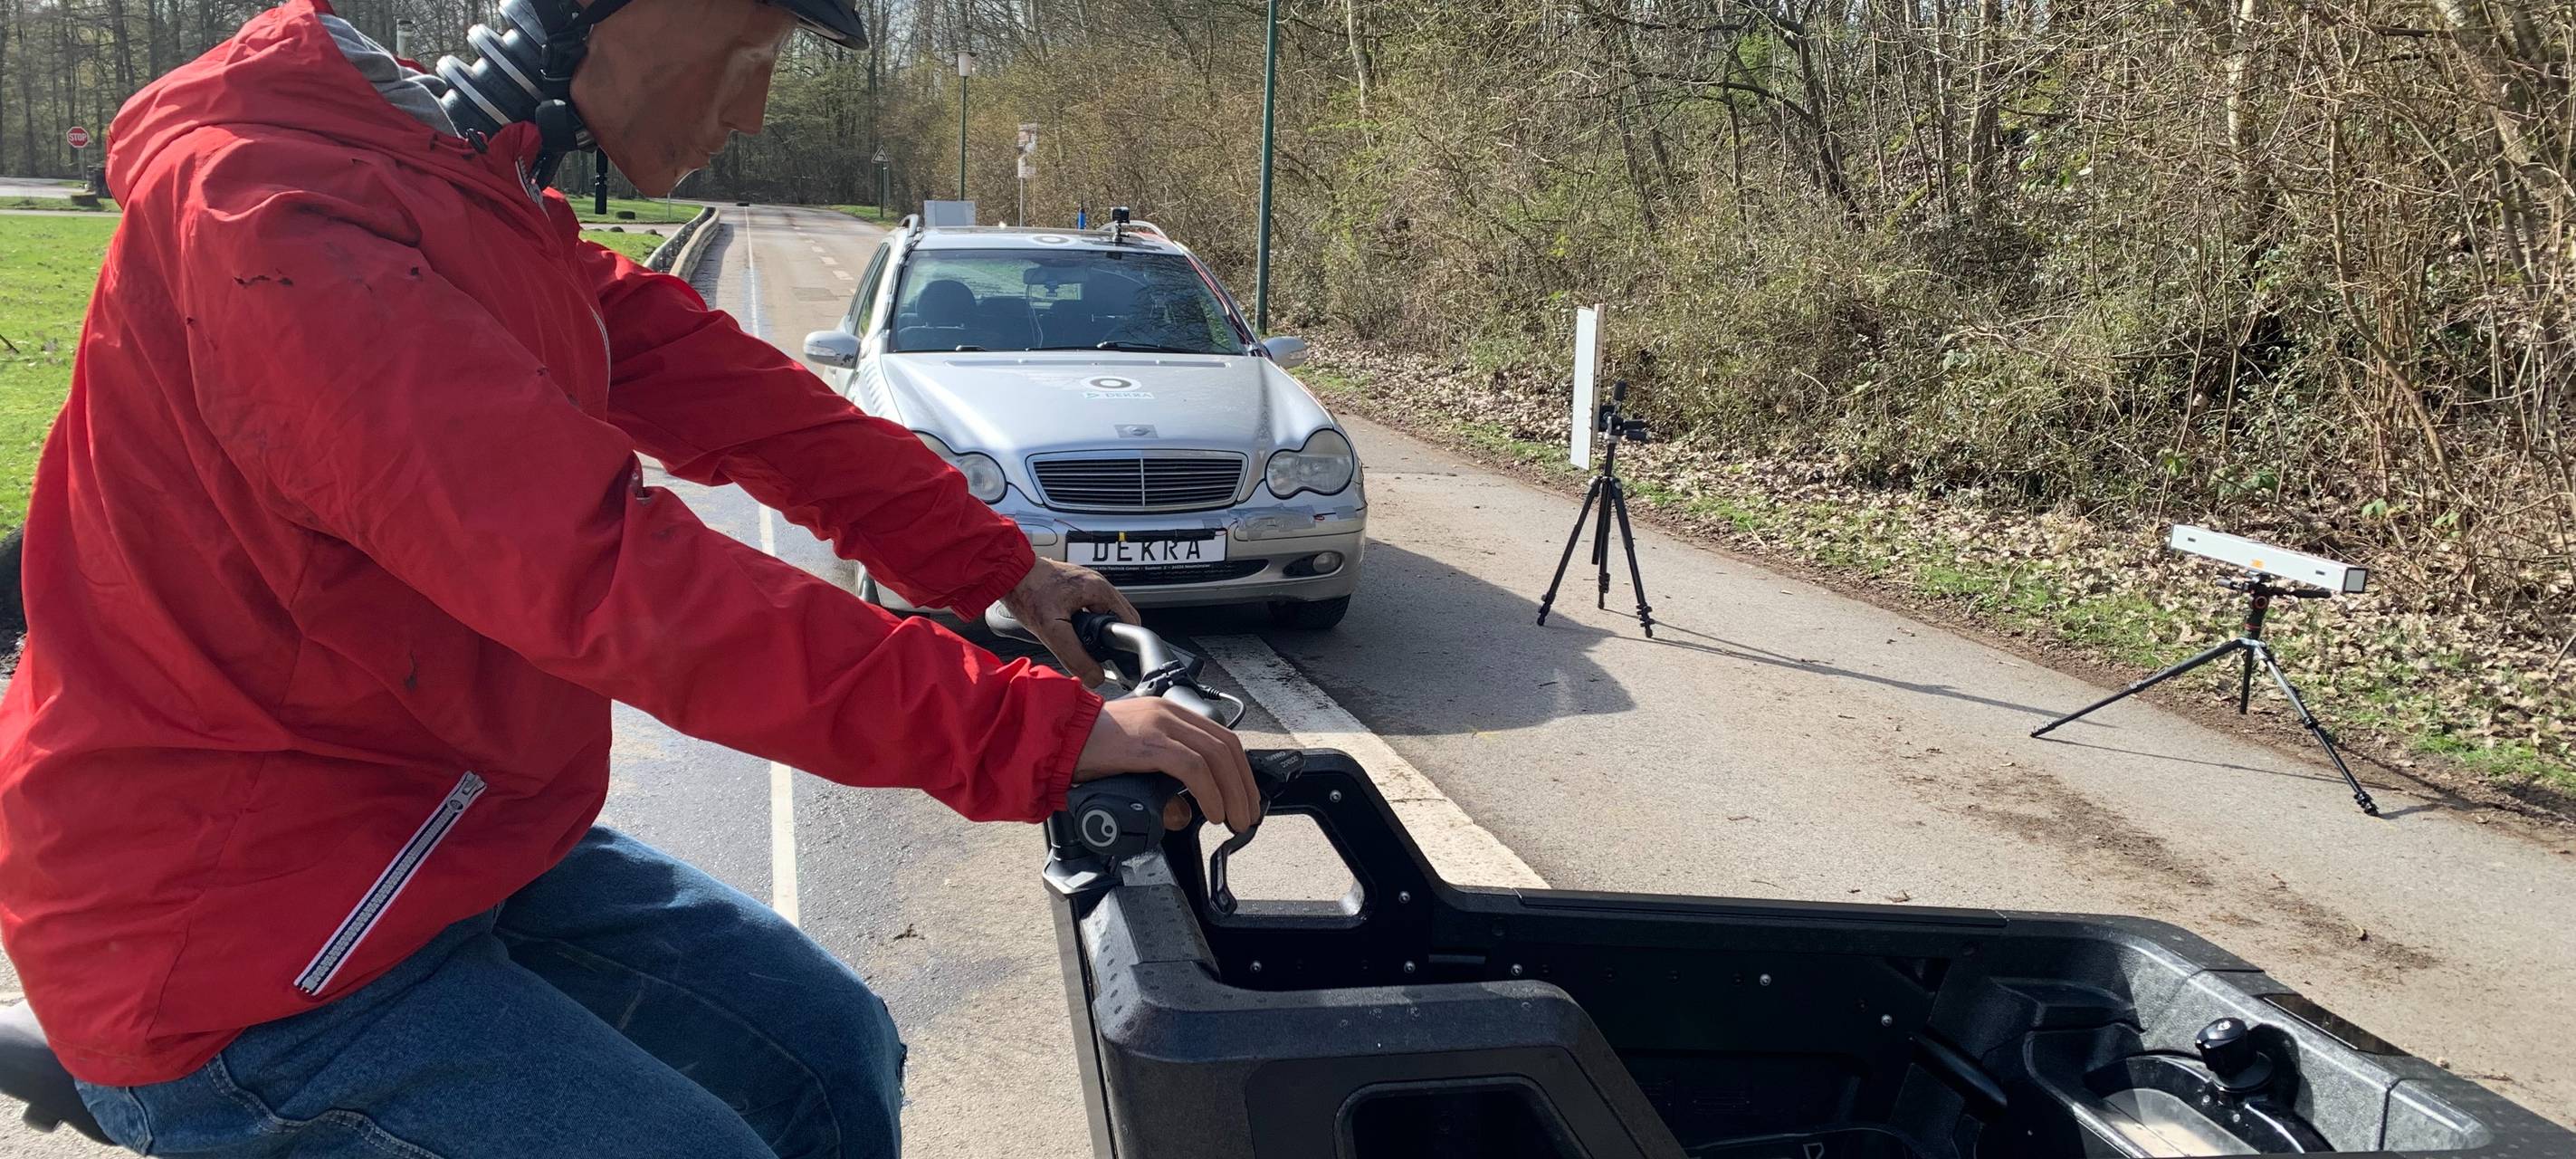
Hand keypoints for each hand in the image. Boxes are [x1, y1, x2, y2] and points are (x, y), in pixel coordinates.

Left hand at [1000, 556, 1139, 686]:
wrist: (1006, 572)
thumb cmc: (1027, 593)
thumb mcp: (1052, 631)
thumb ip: (1075, 656)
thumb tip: (1095, 677)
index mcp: (1100, 589)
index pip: (1129, 622)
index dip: (1123, 643)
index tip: (1112, 659)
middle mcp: (1097, 582)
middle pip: (1118, 618)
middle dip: (1108, 637)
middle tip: (1092, 652)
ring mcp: (1086, 581)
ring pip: (1102, 612)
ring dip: (1094, 629)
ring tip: (1078, 640)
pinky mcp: (1073, 584)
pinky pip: (1089, 606)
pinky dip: (1083, 620)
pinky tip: (1069, 628)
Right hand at [1075, 698, 1260, 832]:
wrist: (1053, 737)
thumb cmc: (1085, 751)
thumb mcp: (1133, 766)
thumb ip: (1161, 788)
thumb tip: (1184, 816)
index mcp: (1168, 713)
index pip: (1221, 738)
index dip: (1240, 772)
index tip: (1245, 799)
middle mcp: (1169, 713)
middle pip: (1226, 747)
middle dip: (1244, 785)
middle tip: (1247, 816)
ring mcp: (1159, 725)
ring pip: (1217, 756)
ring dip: (1234, 793)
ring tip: (1235, 820)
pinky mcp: (1148, 742)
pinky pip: (1193, 768)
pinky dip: (1211, 793)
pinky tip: (1213, 813)